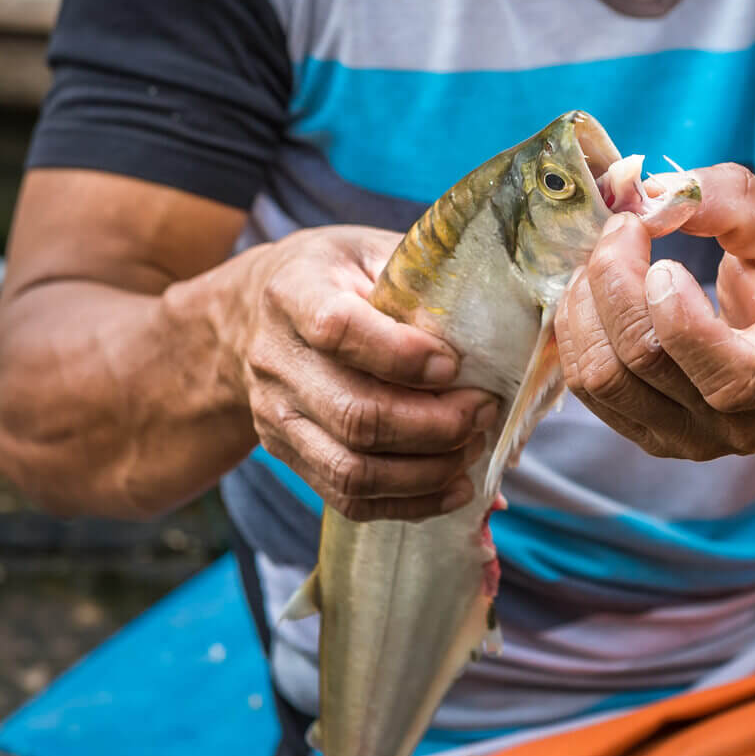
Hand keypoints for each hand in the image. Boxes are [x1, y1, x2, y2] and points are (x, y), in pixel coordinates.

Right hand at [224, 226, 497, 519]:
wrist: (249, 318)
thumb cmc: (335, 278)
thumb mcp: (371, 252)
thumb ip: (424, 282)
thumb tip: (504, 330)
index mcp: (295, 293)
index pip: (338, 330)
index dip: (402, 355)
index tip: (453, 365)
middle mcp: (277, 360)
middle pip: (356, 414)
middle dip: (435, 425)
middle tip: (483, 411)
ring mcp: (277, 416)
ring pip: (352, 469)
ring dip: (427, 470)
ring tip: (473, 449)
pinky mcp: (288, 456)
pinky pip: (348, 499)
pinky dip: (410, 503)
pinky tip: (454, 489)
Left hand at [552, 165, 754, 462]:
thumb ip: (736, 202)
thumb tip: (656, 191)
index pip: (721, 368)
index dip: (673, 307)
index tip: (666, 257)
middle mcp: (730, 423)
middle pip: (642, 358)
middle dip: (614, 277)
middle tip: (622, 225)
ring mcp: (684, 438)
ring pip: (600, 377)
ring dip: (585, 302)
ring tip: (603, 258)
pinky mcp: (648, 435)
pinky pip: (586, 388)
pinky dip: (577, 329)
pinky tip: (594, 294)